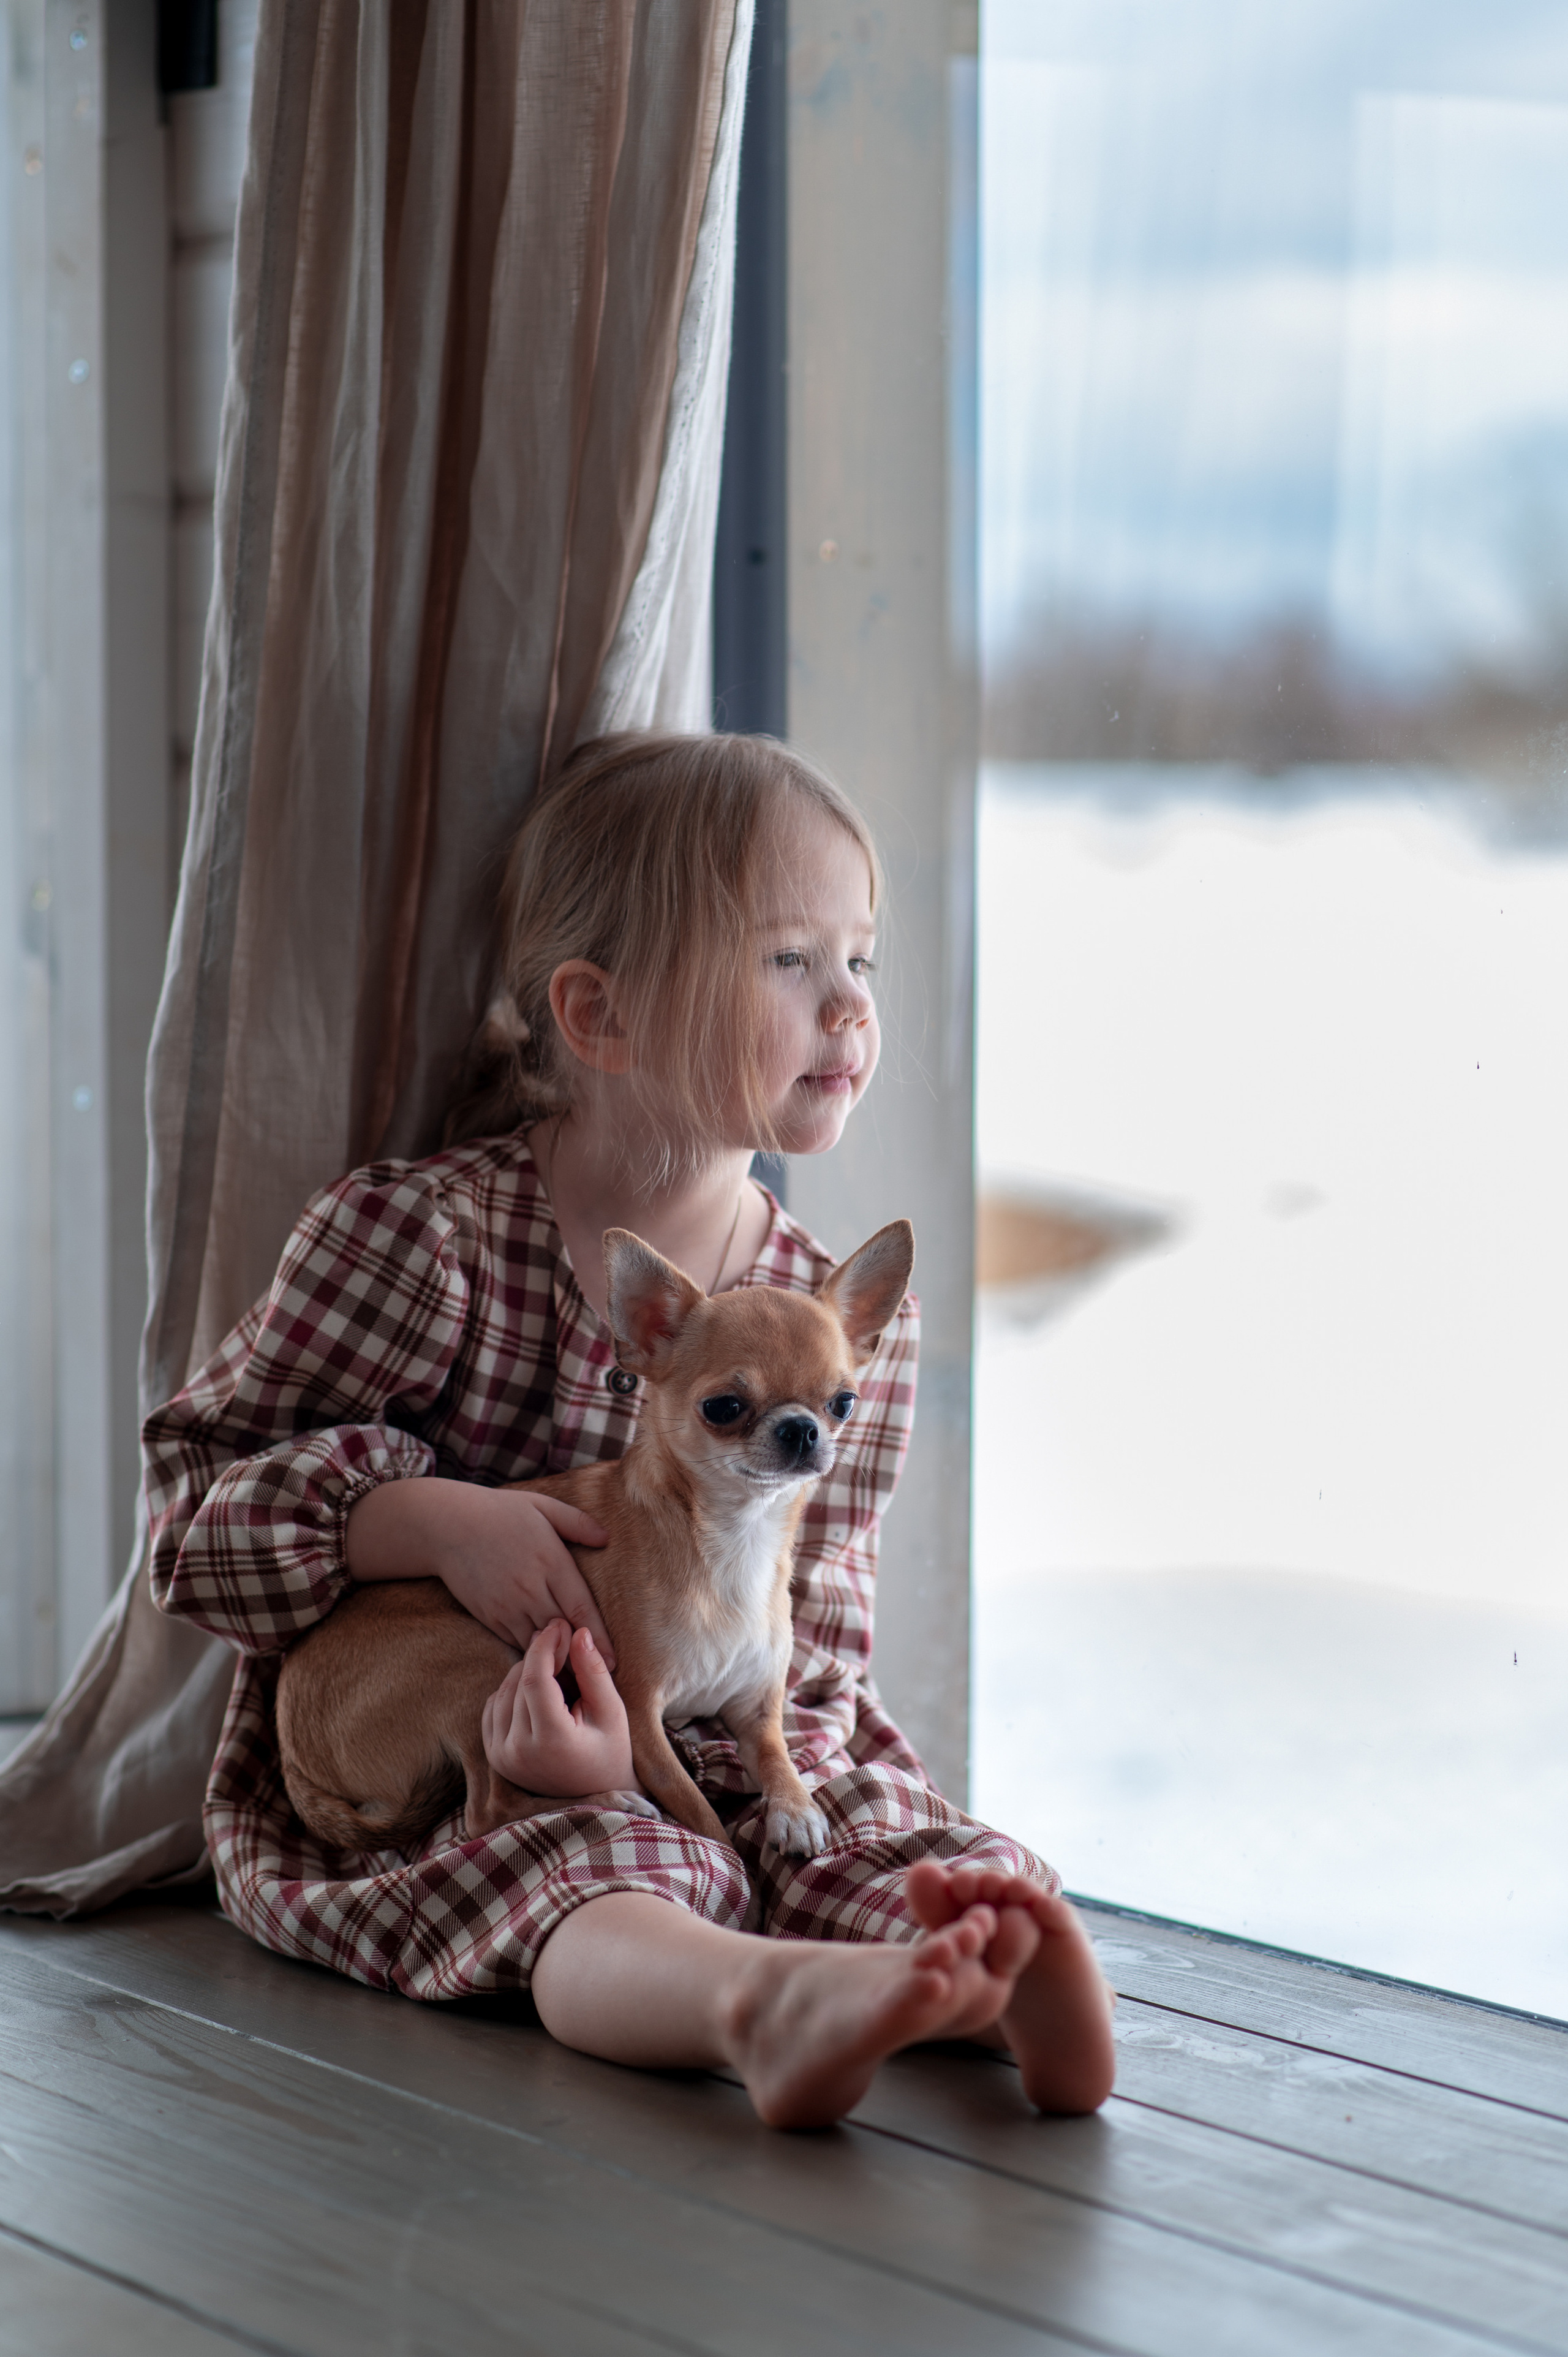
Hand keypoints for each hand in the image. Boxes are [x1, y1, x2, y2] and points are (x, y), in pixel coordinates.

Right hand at [345, 1477, 614, 1665]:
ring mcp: (508, 1606)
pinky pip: (516, 1642)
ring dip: (556, 1661)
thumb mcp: (543, 1507)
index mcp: (551, 1562)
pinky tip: (544, 1666)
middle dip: (580, 1658)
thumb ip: (577, 1523)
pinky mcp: (490, 1616)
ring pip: (539, 1644)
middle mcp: (531, 1589)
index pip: (581, 1608)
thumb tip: (607, 1539)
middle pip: (562, 1633)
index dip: (598, 1638)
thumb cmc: (500, 1513)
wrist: (447, 1526)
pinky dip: (531, 1654)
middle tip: (600, 1682)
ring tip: (575, 1684)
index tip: (613, 1663)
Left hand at [482, 1620, 637, 1796]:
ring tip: (553, 1666)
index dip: (545, 1646)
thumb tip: (579, 1633)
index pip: (534, 1679)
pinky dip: (511, 1690)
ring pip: (502, 1692)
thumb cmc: (611, 1753)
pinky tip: (535, 1689)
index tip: (559, 1625)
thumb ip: (593, 1672)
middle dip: (538, 1654)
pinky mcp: (495, 1757)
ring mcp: (502, 1757)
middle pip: (518, 1682)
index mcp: (550, 1741)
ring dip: (524, 1671)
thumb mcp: (612, 1712)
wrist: (596, 1795)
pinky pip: (493, 1708)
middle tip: (561, 1639)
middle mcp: (518, 1751)